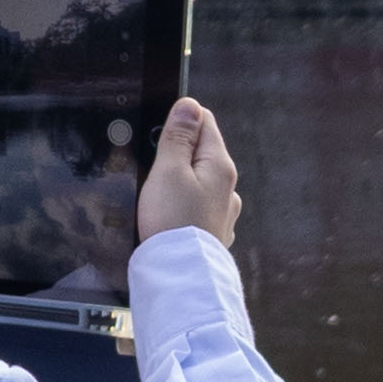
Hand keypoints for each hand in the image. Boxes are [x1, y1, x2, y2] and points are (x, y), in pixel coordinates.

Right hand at [138, 97, 243, 251]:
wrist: (179, 276)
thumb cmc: (173, 223)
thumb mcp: (168, 169)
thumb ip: (179, 137)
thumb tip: (190, 105)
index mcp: (220, 166)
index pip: (204, 122)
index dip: (178, 122)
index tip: (159, 136)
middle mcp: (228, 188)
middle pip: (200, 151)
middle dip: (175, 153)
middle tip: (154, 170)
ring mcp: (222, 211)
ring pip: (197, 180)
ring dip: (177, 180)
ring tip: (158, 196)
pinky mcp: (211, 230)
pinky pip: (195, 204)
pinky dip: (181, 203)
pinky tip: (168, 214)